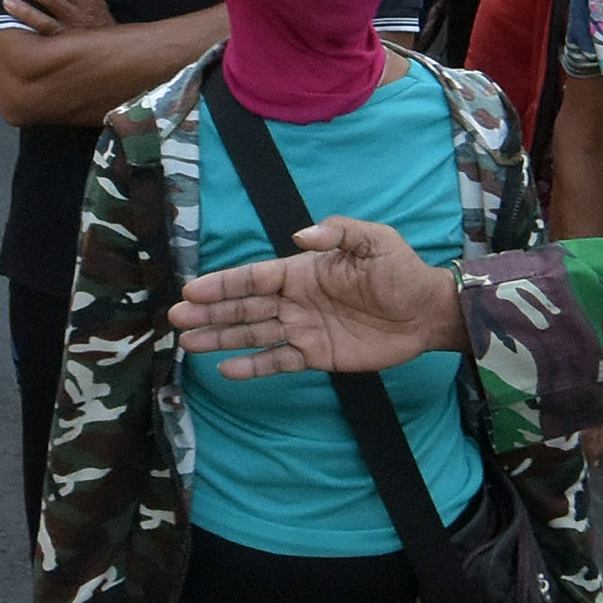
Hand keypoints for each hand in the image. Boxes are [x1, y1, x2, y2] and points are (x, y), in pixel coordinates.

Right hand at [167, 215, 464, 378]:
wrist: (426, 313)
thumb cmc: (401, 272)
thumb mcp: (376, 242)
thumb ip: (338, 233)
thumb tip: (298, 236)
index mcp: (303, 272)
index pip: (254, 277)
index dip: (223, 283)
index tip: (192, 289)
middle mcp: (296, 300)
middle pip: (244, 307)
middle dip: (210, 312)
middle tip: (176, 318)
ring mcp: (303, 329)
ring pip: (253, 334)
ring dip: (221, 338)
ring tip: (188, 343)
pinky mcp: (317, 355)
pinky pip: (279, 361)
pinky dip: (253, 366)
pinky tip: (226, 369)